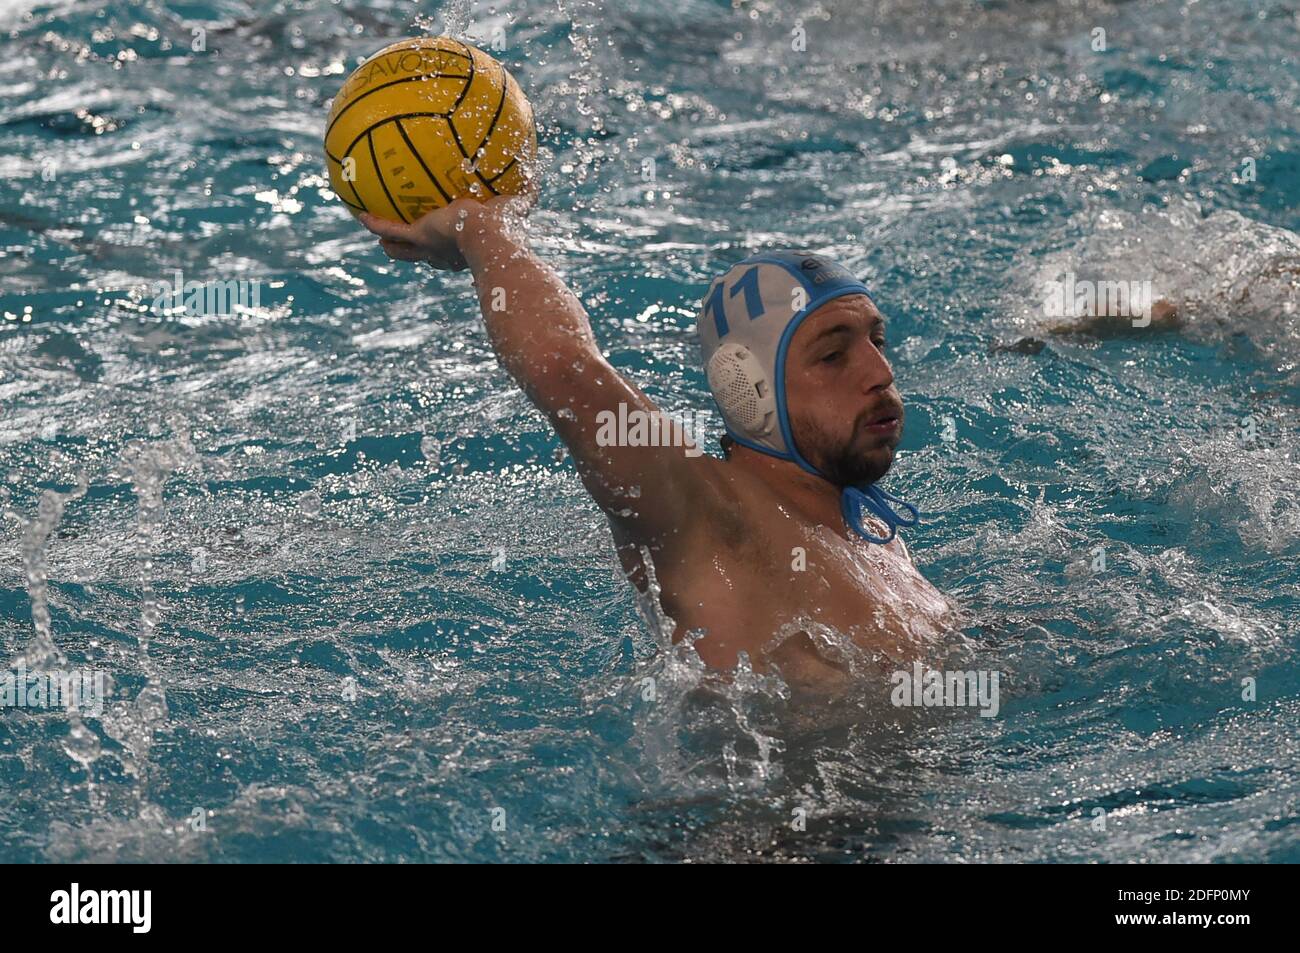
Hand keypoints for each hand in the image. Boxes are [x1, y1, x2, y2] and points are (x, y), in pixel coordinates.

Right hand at [359, 190, 535, 271]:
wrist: (492, 240)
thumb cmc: (508, 228)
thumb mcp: (518, 204)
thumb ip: (526, 190)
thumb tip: (538, 174)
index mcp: (466, 248)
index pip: (455, 248)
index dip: (449, 244)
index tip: (448, 234)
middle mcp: (446, 252)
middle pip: (425, 254)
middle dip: (415, 249)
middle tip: (406, 237)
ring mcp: (430, 247)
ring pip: (403, 250)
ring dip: (390, 243)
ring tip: (375, 231)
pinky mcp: (419, 236)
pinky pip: (390, 229)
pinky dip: (375, 223)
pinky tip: (360, 214)